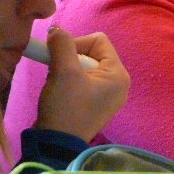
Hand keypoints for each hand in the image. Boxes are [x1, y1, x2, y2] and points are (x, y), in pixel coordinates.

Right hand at [34, 26, 128, 141]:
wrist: (55, 144)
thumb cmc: (65, 107)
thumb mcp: (64, 71)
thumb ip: (62, 43)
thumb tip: (56, 29)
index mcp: (118, 74)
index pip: (98, 40)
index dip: (76, 42)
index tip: (60, 56)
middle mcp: (117, 83)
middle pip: (91, 52)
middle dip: (70, 56)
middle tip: (57, 69)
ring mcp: (106, 95)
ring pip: (84, 65)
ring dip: (66, 67)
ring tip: (57, 81)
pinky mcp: (94, 103)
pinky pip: (82, 79)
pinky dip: (68, 79)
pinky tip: (59, 89)